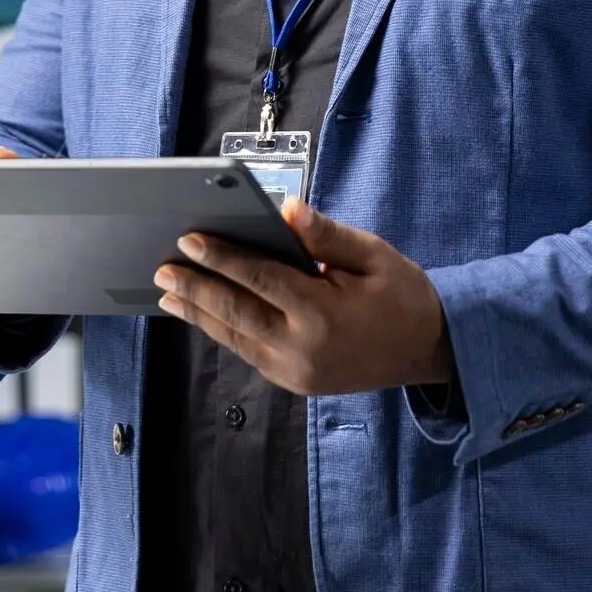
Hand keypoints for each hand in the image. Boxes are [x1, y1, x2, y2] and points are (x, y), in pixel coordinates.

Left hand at [155, 199, 453, 396]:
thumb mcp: (374, 255)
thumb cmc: (403, 296)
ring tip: (169, 292)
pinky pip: (249, 351)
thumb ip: (326, 235)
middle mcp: (301, 348)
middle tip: (162, 268)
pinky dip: (222, 330)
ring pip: (234, 337)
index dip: (220, 257)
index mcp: (321, 313)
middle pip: (234, 313)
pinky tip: (204, 314)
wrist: (429, 351)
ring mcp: (294, 371)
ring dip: (198, 313)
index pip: (258, 279)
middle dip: (195, 288)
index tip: (189, 238)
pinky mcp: (294, 381)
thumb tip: (286, 209)